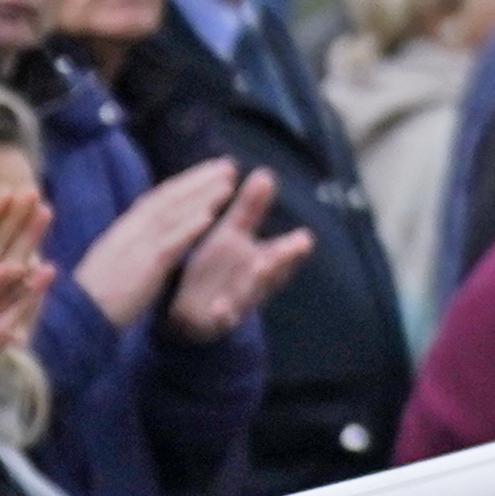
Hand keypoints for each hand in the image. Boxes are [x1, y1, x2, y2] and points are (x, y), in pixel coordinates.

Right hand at [72, 156, 237, 329]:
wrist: (77, 320)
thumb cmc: (96, 298)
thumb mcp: (114, 261)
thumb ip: (132, 244)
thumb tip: (149, 232)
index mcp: (124, 230)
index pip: (157, 198)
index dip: (185, 182)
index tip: (209, 171)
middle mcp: (130, 231)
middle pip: (168, 198)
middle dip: (199, 180)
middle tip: (228, 165)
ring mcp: (136, 247)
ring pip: (173, 214)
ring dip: (202, 197)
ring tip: (228, 184)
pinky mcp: (143, 267)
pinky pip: (170, 244)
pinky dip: (189, 228)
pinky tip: (210, 217)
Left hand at [160, 165, 312, 338]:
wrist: (189, 312)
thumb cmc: (216, 268)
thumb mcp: (232, 235)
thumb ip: (250, 208)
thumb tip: (266, 173)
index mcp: (259, 260)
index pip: (281, 252)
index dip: (292, 247)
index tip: (304, 237)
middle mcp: (254, 283)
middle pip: (272, 272)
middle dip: (282, 260)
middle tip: (298, 245)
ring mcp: (237, 304)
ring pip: (251, 294)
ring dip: (258, 282)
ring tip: (262, 265)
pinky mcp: (214, 322)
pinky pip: (221, 320)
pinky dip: (223, 314)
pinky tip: (221, 307)